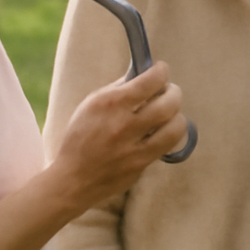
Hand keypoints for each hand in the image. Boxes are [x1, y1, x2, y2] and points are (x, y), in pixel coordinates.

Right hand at [50, 61, 186, 208]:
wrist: (72, 178)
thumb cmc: (80, 138)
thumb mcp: (91, 104)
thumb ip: (118, 88)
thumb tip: (141, 74)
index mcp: (109, 103)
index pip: (150, 81)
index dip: (161, 71)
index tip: (161, 70)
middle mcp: (123, 123)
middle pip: (169, 102)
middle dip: (173, 92)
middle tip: (168, 92)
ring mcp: (134, 146)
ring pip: (176, 125)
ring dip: (176, 115)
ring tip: (168, 113)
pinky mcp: (141, 164)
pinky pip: (169, 144)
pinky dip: (170, 134)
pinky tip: (164, 131)